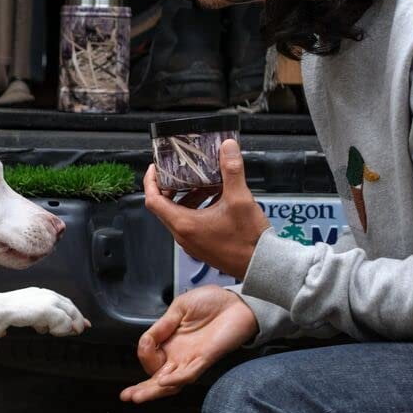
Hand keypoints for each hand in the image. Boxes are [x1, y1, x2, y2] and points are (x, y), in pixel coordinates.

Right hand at [120, 286, 259, 403]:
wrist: (236, 301)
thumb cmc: (212, 302)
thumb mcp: (179, 308)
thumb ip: (163, 325)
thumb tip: (146, 340)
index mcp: (171, 343)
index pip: (150, 357)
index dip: (144, 352)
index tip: (146, 341)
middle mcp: (180, 355)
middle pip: (158, 378)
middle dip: (141, 388)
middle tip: (126, 396)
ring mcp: (192, 359)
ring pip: (170, 382)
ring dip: (153, 390)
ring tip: (136, 397)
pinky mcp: (206, 359)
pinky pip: (189, 373)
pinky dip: (176, 378)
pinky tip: (163, 382)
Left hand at [143, 138, 267, 279]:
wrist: (261, 265)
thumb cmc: (249, 240)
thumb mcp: (240, 199)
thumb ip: (232, 170)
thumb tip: (227, 147)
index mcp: (184, 224)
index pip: (153, 200)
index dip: (151, 181)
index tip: (155, 168)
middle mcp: (183, 235)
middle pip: (164, 207)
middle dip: (172, 186)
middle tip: (181, 172)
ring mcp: (192, 243)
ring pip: (179, 214)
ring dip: (188, 197)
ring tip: (204, 183)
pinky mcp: (202, 246)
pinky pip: (191, 223)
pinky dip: (197, 208)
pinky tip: (216, 198)